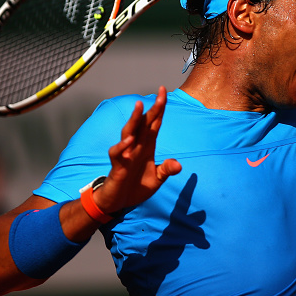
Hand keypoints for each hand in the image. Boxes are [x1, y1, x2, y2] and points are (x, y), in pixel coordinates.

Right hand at [93, 86, 181, 214]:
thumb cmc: (136, 186)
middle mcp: (137, 146)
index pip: (155, 124)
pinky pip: (118, 153)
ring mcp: (126, 154)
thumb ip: (166, 170)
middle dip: (152, 109)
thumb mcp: (157, 179)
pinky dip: (123, 146)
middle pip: (144, 124)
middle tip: (160, 92)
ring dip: (134, 119)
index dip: (160, 109)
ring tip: (140, 106)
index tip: (164, 92)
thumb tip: (178, 164)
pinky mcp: (117, 165)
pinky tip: (130, 140)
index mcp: (147, 146)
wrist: (118, 202)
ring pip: (129, 132)